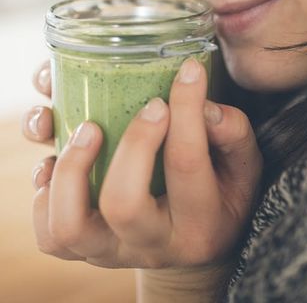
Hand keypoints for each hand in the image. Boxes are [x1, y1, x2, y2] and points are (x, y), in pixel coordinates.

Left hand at [23, 57, 262, 268]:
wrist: (197, 243)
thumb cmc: (223, 193)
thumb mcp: (245, 165)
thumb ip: (233, 133)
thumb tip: (202, 106)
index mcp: (200, 222)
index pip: (186, 163)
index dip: (186, 108)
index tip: (188, 70)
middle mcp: (152, 244)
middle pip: (123, 203)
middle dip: (132, 143)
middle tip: (149, 105)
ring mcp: (111, 251)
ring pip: (70, 226)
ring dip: (72, 168)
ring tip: (88, 128)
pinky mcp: (84, 249)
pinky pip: (49, 232)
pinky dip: (45, 190)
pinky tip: (59, 158)